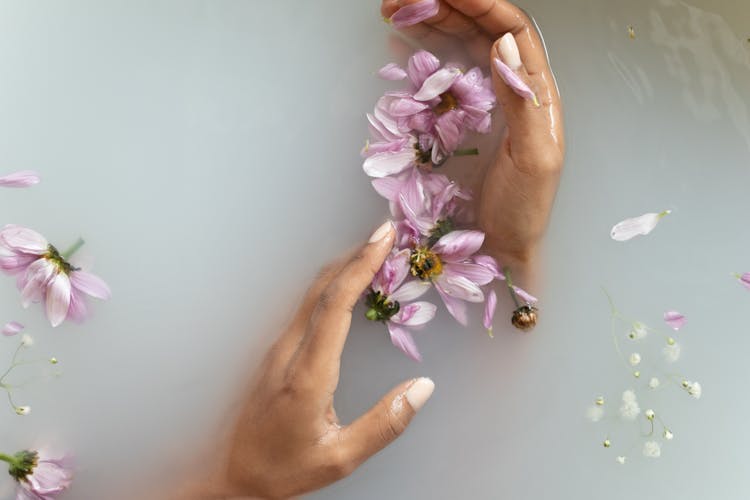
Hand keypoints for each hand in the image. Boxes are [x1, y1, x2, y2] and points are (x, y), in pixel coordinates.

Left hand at [181, 221, 434, 498]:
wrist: (231, 475)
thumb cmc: (285, 468)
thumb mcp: (341, 458)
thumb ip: (385, 423)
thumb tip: (423, 387)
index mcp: (308, 374)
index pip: (336, 305)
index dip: (361, 266)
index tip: (384, 239)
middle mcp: (288, 352)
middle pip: (322, 288)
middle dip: (355, 254)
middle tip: (387, 232)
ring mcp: (277, 349)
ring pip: (311, 294)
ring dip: (343, 267)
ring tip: (375, 250)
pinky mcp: (275, 352)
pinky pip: (306, 307)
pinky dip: (332, 286)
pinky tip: (349, 284)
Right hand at [381, 0, 564, 273]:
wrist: (503, 247)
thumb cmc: (525, 209)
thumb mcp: (534, 158)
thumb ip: (522, 102)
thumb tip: (502, 44)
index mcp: (536, 91)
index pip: (511, 29)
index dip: (481, 4)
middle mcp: (511, 87)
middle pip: (479, 30)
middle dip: (443, 6)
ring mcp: (482, 102)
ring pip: (457, 48)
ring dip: (428, 24)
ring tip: (394, 11)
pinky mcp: (459, 120)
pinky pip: (440, 76)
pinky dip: (420, 55)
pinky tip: (400, 44)